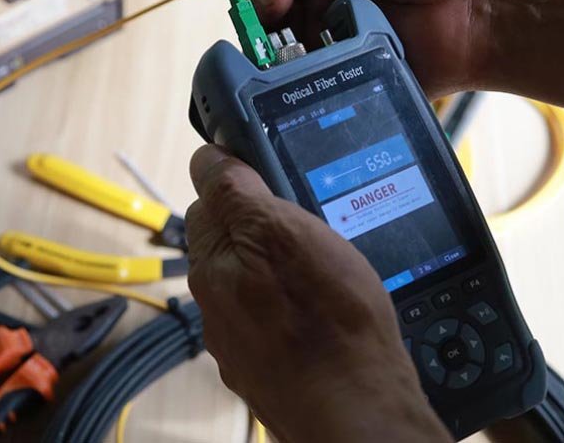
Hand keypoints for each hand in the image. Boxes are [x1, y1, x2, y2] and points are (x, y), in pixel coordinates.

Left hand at [185, 145, 450, 442]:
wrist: (357, 407)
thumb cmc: (325, 321)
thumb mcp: (279, 230)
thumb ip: (235, 192)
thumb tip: (207, 157)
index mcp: (211, 264)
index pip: (207, 199)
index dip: (240, 179)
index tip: (272, 173)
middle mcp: (215, 306)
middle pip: (234, 241)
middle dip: (264, 225)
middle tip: (311, 221)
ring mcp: (242, 342)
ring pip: (258, 282)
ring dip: (283, 268)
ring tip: (326, 269)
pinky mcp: (272, 369)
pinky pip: (279, 320)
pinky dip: (299, 308)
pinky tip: (329, 311)